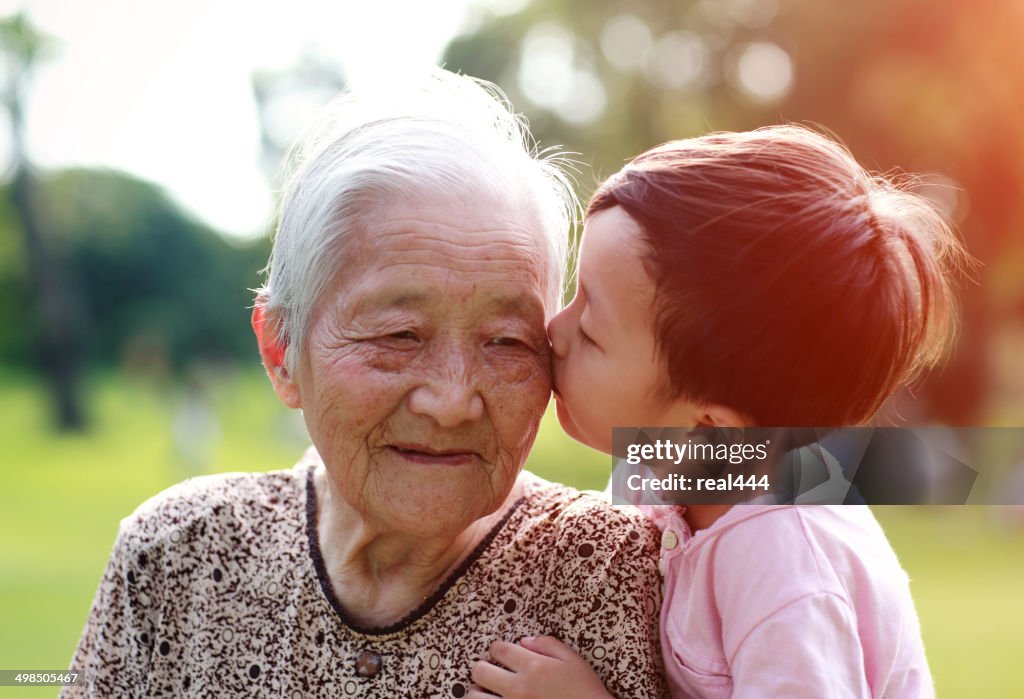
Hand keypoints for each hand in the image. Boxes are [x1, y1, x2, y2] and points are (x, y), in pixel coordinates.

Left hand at [467, 635, 615, 698]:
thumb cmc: (585, 690)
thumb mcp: (573, 660)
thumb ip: (548, 645)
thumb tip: (524, 641)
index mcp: (533, 666)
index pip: (499, 649)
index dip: (496, 648)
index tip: (500, 652)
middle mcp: (518, 687)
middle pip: (480, 670)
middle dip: (482, 667)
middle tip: (490, 671)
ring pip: (475, 696)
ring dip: (478, 691)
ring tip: (487, 692)